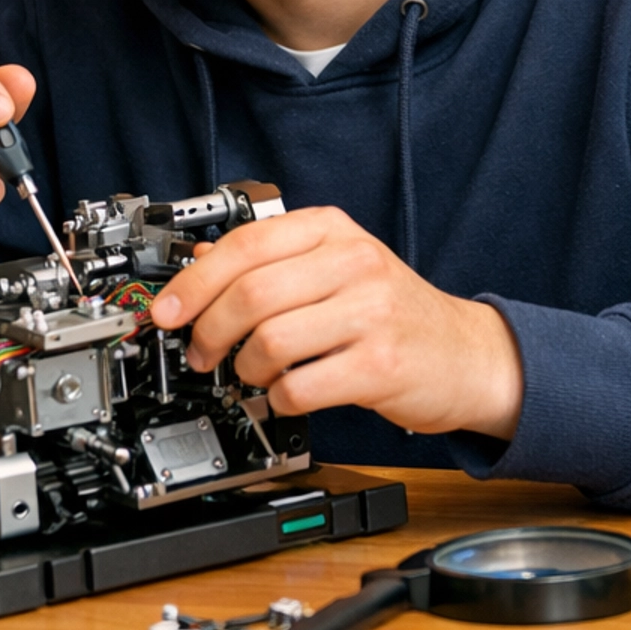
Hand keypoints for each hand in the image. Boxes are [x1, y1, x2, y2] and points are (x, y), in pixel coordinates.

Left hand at [149, 207, 523, 441]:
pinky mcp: (379, 366)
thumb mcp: (338, 266)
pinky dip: (279, 398)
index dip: (194, 282)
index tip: (164, 311)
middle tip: (201, 353)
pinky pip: (299, 387)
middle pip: (250, 295)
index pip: (247, 245)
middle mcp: (354, 263)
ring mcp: (370, 313)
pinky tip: (286, 393)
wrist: (466, 354)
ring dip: (244, 369)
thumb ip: (274, 261)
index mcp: (335, 230)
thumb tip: (200, 264)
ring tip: (252, 374)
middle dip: (208, 332)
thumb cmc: (394, 311)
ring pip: (269, 342)